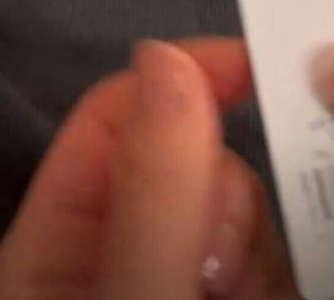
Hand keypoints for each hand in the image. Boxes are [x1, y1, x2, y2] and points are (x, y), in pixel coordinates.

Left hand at [0, 37, 294, 299]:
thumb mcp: (128, 290)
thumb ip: (153, 190)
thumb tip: (170, 58)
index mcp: (58, 236)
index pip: (116, 114)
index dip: (183, 75)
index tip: (258, 65)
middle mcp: (120, 250)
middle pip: (194, 158)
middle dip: (223, 192)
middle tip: (217, 263)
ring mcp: (179, 276)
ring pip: (240, 211)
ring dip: (253, 244)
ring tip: (236, 297)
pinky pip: (270, 258)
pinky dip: (275, 273)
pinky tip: (263, 297)